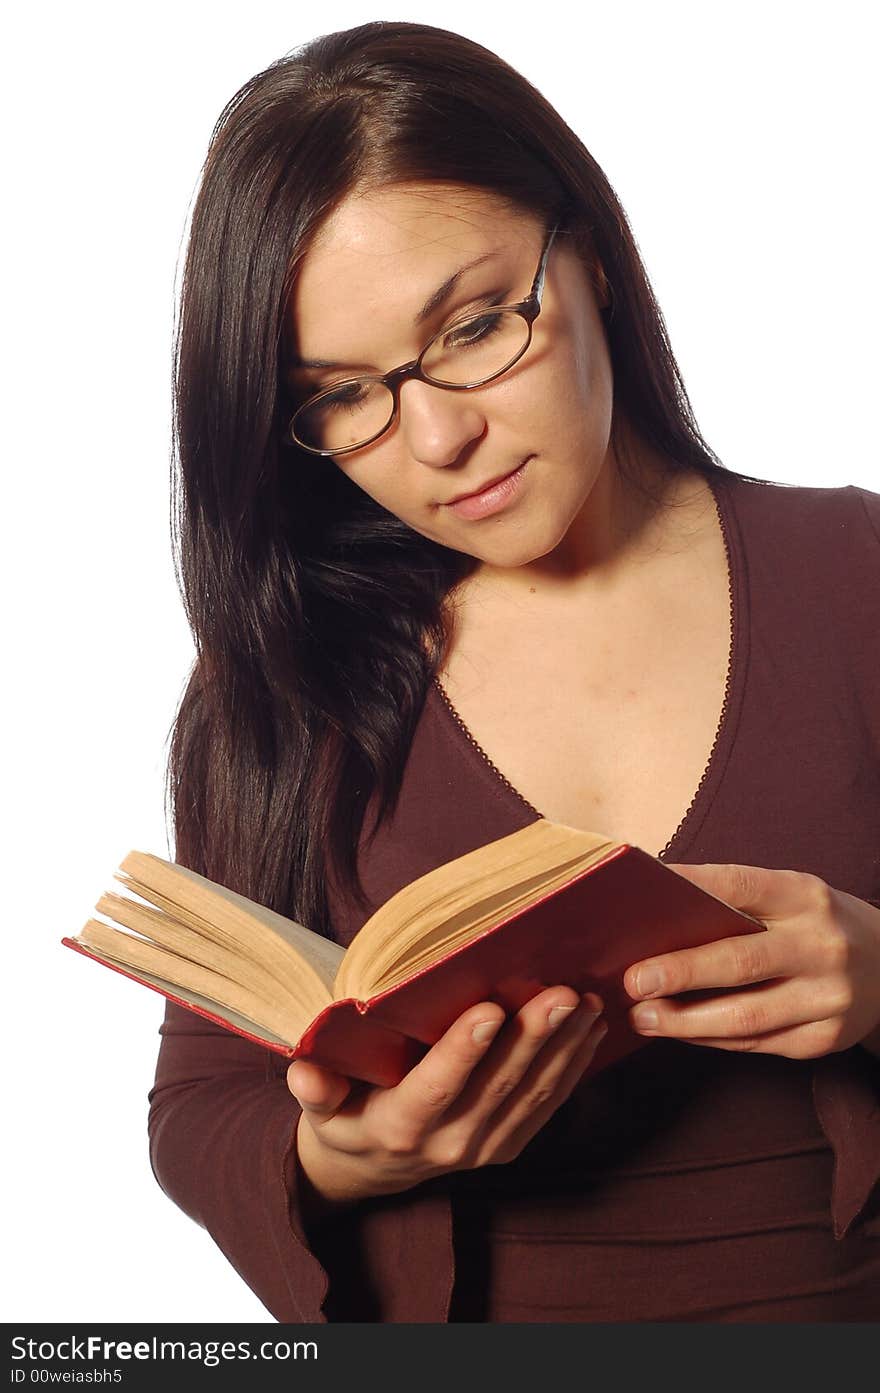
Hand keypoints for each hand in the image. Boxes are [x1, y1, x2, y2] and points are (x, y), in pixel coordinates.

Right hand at [287, 986, 606, 1210]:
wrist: (370, 1171)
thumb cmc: (344, 1117)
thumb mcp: (320, 1105)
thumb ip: (316, 1087)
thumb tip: (303, 1072)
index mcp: (400, 1126)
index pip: (437, 1086)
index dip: (464, 1050)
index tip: (490, 1009)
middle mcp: (449, 1143)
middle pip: (499, 1086)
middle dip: (535, 1037)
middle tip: (562, 992)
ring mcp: (486, 1148)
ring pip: (534, 1094)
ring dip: (565, 1047)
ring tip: (586, 1003)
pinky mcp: (510, 1145)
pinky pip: (549, 1105)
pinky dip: (573, 1067)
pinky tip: (590, 1030)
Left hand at [623, 863, 879, 1059]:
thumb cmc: (816, 925)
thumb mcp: (791, 897)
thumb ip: (737, 903)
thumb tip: (657, 911)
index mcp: (805, 896)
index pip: (739, 887)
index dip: (688, 890)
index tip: (642, 898)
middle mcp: (821, 945)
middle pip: (739, 962)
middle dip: (679, 973)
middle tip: (632, 981)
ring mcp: (827, 996)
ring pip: (745, 1016)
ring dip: (685, 1020)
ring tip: (643, 1017)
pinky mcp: (824, 1038)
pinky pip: (756, 1043)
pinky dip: (711, 1038)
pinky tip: (680, 1030)